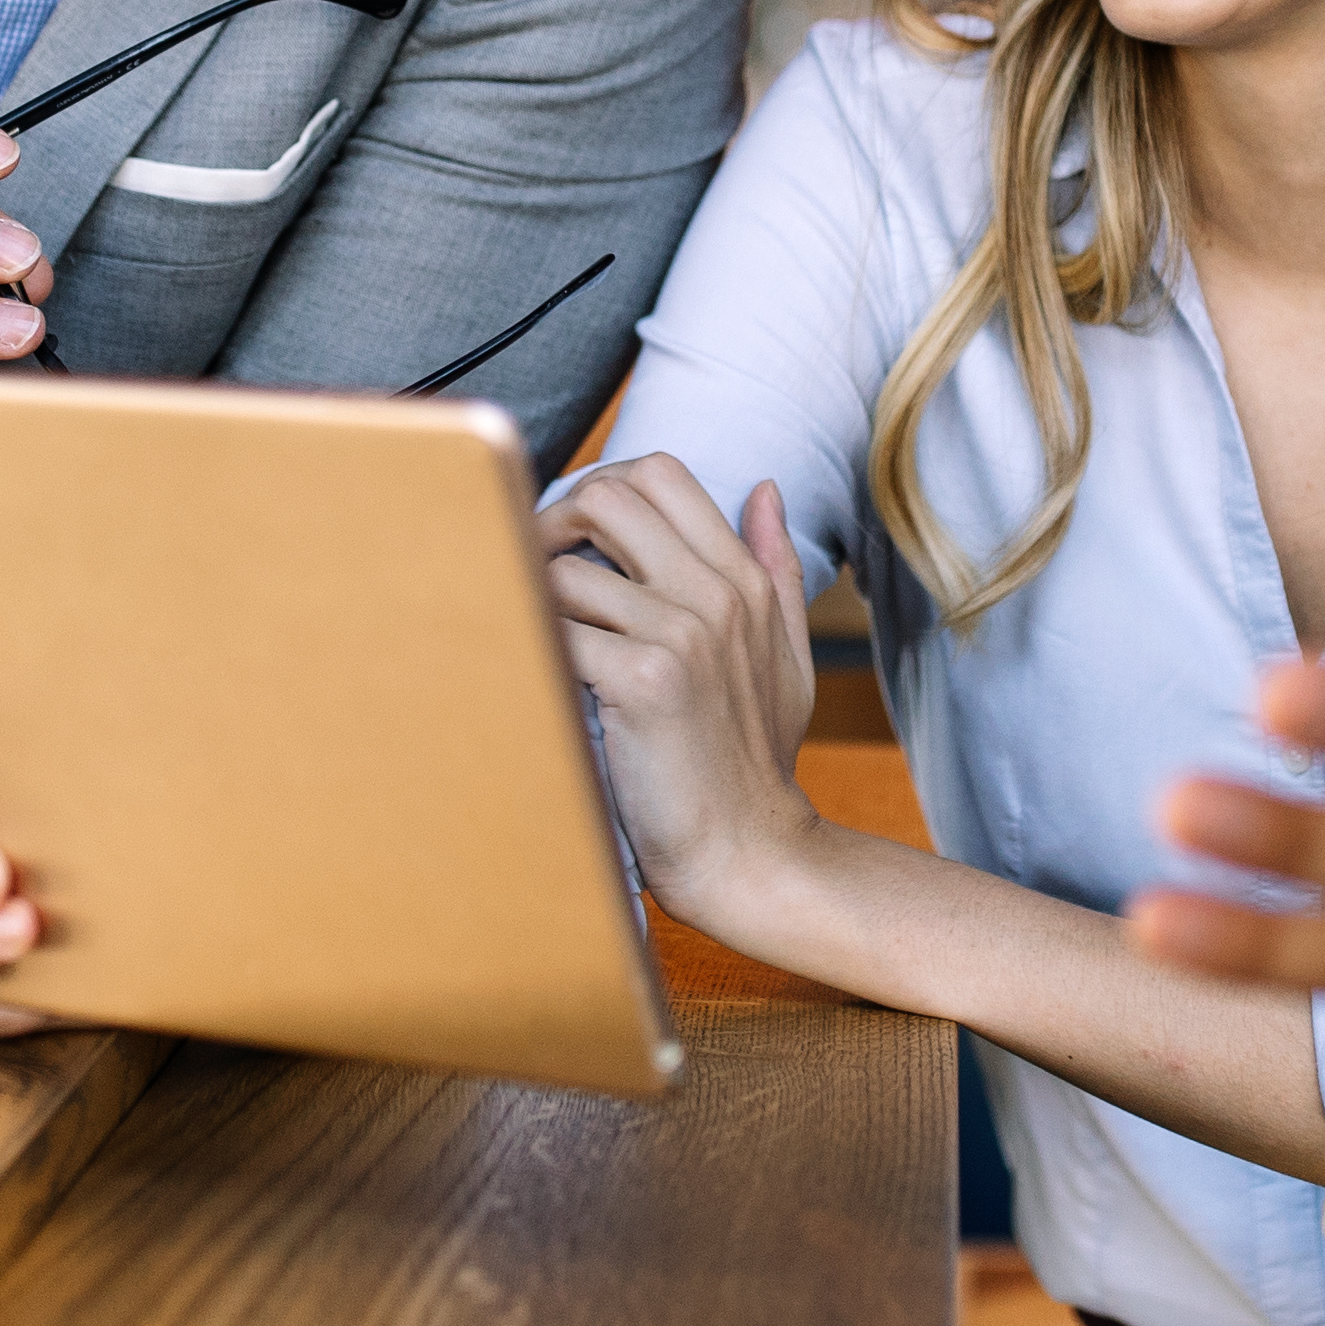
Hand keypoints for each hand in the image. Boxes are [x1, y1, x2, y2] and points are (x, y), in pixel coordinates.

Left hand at [543, 458, 823, 929]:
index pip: (661, 474)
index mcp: (744, 581)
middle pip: (608, 496)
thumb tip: (768, 489)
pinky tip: (551, 686)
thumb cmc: (752, 761)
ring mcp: (683, 633)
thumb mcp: (786, 657)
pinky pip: (557, 629)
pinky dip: (538, 652)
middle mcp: (716, 595)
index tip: (577, 538)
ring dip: (539, 603)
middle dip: (555, 523)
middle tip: (541, 575)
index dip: (601, 489)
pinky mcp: (645, 680)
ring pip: (567, 567)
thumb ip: (775, 569)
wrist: (747, 850)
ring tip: (548, 647)